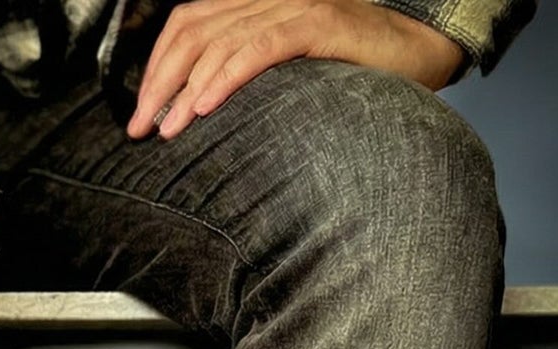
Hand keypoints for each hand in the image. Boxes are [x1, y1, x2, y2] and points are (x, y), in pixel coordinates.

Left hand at [126, 0, 466, 140]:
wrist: (416, 55)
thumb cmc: (347, 72)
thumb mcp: (282, 76)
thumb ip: (243, 82)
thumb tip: (193, 117)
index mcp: (254, 6)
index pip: (188, 24)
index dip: (157, 66)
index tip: (140, 113)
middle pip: (194, 31)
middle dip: (159, 82)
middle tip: (140, 127)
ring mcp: (292, 6)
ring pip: (220, 41)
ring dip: (186, 89)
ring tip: (168, 128)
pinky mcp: (318, 22)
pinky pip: (261, 46)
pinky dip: (227, 76)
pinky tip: (205, 106)